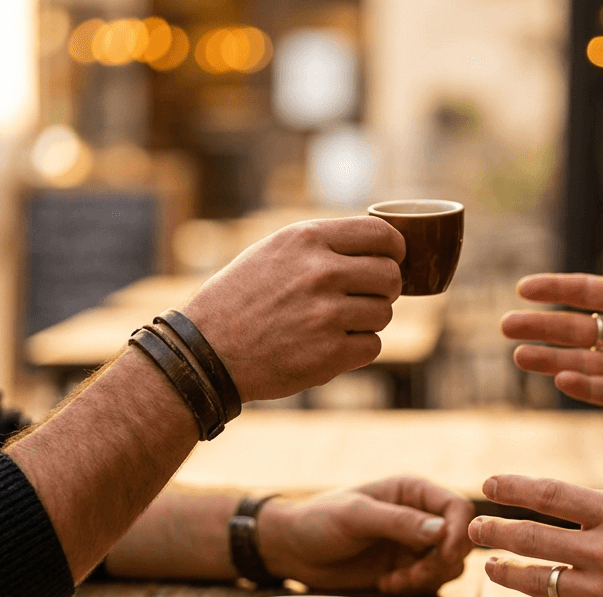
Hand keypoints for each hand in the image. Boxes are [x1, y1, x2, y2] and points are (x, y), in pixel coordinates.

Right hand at [183, 217, 406, 403]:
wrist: (206, 352)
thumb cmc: (239, 299)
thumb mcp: (273, 252)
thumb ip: (321, 245)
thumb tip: (378, 246)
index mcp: (307, 239)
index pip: (382, 235)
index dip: (395, 250)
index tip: (393, 260)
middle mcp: (320, 272)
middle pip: (391, 277)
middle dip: (384, 289)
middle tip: (363, 298)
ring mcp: (326, 315)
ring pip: (384, 314)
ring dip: (367, 321)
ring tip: (334, 324)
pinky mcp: (329, 354)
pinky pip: (372, 346)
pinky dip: (357, 350)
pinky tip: (328, 346)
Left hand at [256, 477, 474, 595]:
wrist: (291, 550)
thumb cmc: (318, 521)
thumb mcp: (356, 515)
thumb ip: (399, 521)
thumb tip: (443, 531)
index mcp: (412, 492)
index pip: (457, 508)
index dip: (459, 533)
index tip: (444, 555)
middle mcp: (419, 517)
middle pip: (459, 541)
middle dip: (442, 563)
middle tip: (412, 576)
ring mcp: (413, 545)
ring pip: (449, 566)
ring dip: (428, 579)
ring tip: (395, 581)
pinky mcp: (405, 569)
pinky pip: (430, 583)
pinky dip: (415, 589)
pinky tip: (386, 584)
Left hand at [468, 401, 602, 596]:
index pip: (551, 494)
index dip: (514, 487)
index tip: (490, 483)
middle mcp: (602, 550)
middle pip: (532, 537)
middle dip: (496, 530)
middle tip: (474, 526)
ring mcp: (602, 591)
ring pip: (537, 580)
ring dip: (506, 572)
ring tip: (489, 566)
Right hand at [503, 219, 602, 427]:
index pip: (586, 292)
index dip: (555, 289)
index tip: (523, 288)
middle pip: (573, 328)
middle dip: (540, 326)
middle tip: (505, 324)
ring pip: (580, 361)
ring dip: (550, 359)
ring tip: (520, 355)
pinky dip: (583, 387)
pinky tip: (562, 379)